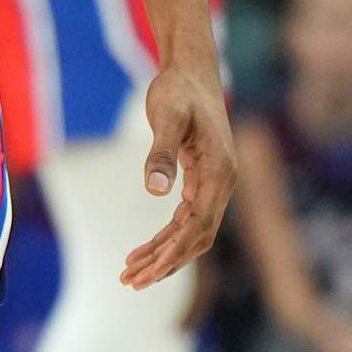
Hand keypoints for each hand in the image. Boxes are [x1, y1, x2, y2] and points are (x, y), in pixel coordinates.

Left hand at [122, 61, 236, 289]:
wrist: (190, 69)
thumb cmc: (178, 90)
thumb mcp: (166, 116)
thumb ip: (161, 153)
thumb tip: (156, 191)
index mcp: (220, 171)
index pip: (198, 225)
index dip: (172, 251)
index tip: (146, 272)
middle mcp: (222, 182)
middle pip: (196, 237)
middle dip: (165, 262)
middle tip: (130, 282)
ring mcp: (213, 183)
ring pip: (190, 232)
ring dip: (163, 255)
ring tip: (130, 275)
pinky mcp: (201, 180)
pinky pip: (185, 218)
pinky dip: (165, 237)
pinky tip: (144, 251)